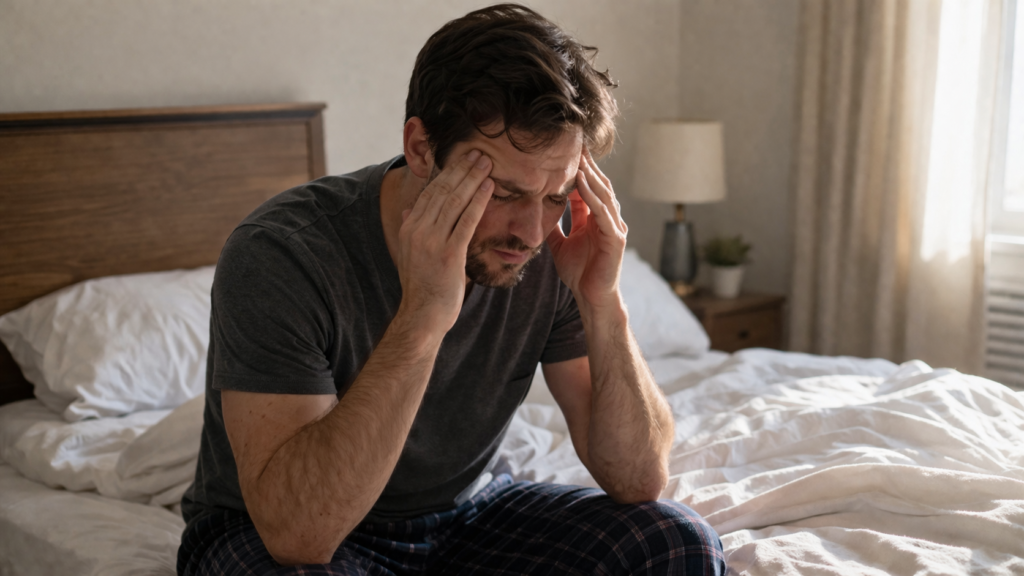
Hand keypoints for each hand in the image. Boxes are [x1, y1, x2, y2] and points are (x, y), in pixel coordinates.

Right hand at [396, 150, 493, 332]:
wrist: (422, 316)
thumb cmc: (422, 286)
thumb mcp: (411, 254)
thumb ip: (411, 229)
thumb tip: (408, 209)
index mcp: (409, 227)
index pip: (430, 192)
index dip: (447, 173)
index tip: (461, 158)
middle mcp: (418, 230)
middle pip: (442, 191)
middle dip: (461, 169)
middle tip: (478, 152)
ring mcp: (432, 241)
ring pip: (454, 201)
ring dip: (472, 179)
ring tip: (486, 163)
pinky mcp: (449, 254)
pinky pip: (467, 221)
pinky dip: (478, 201)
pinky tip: (489, 187)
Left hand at [546, 146, 626, 308]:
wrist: (591, 298)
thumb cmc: (579, 274)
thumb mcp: (559, 244)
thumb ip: (554, 227)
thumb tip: (538, 212)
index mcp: (595, 219)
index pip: (588, 188)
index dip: (578, 171)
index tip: (565, 152)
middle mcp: (608, 219)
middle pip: (598, 185)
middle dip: (588, 166)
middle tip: (575, 144)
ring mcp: (614, 228)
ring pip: (603, 194)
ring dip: (590, 176)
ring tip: (578, 158)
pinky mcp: (616, 239)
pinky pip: (603, 212)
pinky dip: (592, 196)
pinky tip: (582, 183)